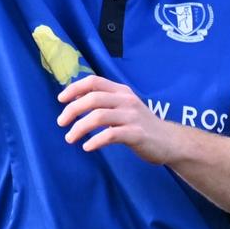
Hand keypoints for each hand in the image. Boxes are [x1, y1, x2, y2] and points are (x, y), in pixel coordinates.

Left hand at [56, 75, 180, 164]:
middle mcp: (126, 100)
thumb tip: (75, 99)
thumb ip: (104, 101)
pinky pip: (110, 135)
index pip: (93, 81)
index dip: (74, 88)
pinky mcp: (137, 134)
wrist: (169, 141)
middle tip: (61, 123)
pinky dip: (95, 141)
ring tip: (70, 138)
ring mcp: (132, 116)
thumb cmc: (141, 124)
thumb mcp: (124, 106)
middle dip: (72, 110)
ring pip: (98, 117)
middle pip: (92, 99)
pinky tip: (87, 147)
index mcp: (121, 91)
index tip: (60, 99)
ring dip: (79, 127)